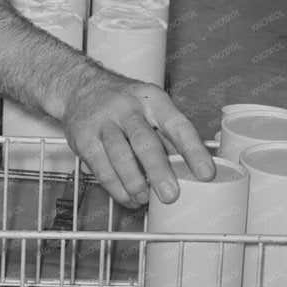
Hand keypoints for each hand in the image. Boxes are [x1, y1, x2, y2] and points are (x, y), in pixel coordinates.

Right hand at [60, 67, 214, 208]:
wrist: (80, 88)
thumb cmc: (124, 103)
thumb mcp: (150, 108)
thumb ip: (168, 136)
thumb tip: (192, 170)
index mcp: (152, 100)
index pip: (177, 124)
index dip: (193, 150)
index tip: (206, 173)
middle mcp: (126, 107)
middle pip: (143, 140)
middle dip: (158, 170)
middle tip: (169, 195)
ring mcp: (102, 121)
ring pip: (119, 154)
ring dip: (134, 182)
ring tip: (144, 199)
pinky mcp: (83, 137)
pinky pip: (100, 166)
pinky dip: (115, 186)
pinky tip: (126, 196)